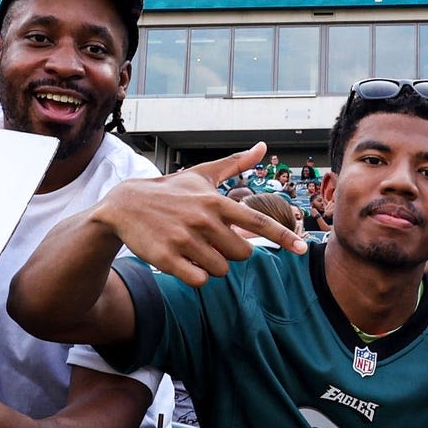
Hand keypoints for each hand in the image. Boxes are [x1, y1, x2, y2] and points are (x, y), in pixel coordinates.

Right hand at [90, 142, 306, 284]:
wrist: (124, 206)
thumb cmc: (170, 191)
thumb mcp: (201, 174)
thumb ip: (235, 164)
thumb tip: (262, 147)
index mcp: (216, 202)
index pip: (258, 222)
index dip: (283, 237)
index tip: (302, 249)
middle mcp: (203, 220)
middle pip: (242, 254)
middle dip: (232, 253)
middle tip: (212, 241)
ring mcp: (184, 240)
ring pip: (221, 270)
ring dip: (212, 265)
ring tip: (194, 248)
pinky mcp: (168, 259)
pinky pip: (200, 280)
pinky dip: (197, 276)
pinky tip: (185, 261)